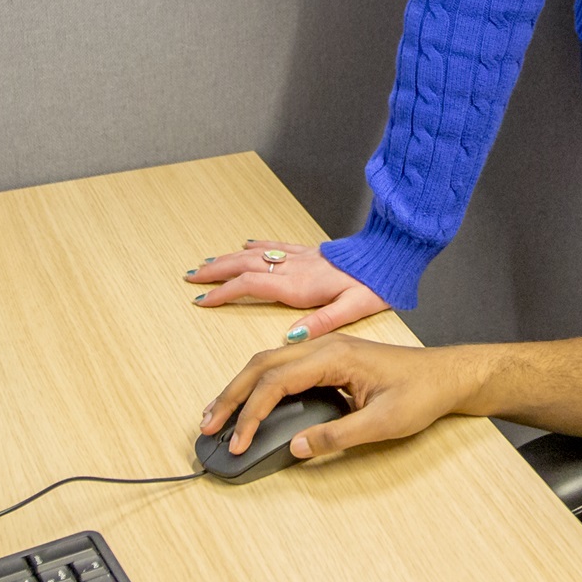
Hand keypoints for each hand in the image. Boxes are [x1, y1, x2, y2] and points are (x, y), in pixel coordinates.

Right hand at [186, 241, 388, 342]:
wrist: (390, 256)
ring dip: (228, 259)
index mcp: (300, 287)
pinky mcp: (309, 252)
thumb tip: (291, 337)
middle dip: (215, 273)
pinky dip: (256, 246)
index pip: (251, 285)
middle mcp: (294, 269)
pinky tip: (245, 245)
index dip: (224, 292)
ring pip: (255, 255)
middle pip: (244, 266)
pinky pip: (275, 246)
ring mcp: (300, 258)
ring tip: (206, 264)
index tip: (203, 300)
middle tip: (191, 278)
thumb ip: (322, 323)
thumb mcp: (354, 309)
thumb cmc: (375, 285)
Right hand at [199, 331, 492, 458]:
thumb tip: (295, 447)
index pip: (277, 382)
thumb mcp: (384, 423)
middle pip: (261, 366)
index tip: (239, 442)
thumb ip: (338, 436)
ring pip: (267, 365)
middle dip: (230, 396)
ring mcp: (324, 351)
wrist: (448, 375)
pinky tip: (249, 404)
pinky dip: (259, 386)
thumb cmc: (422, 393)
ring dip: (240, 390)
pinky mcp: (328, 361)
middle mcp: (324, 347)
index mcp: (334, 356)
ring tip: (217, 416)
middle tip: (207, 426)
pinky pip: (283, 369)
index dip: (252, 413)